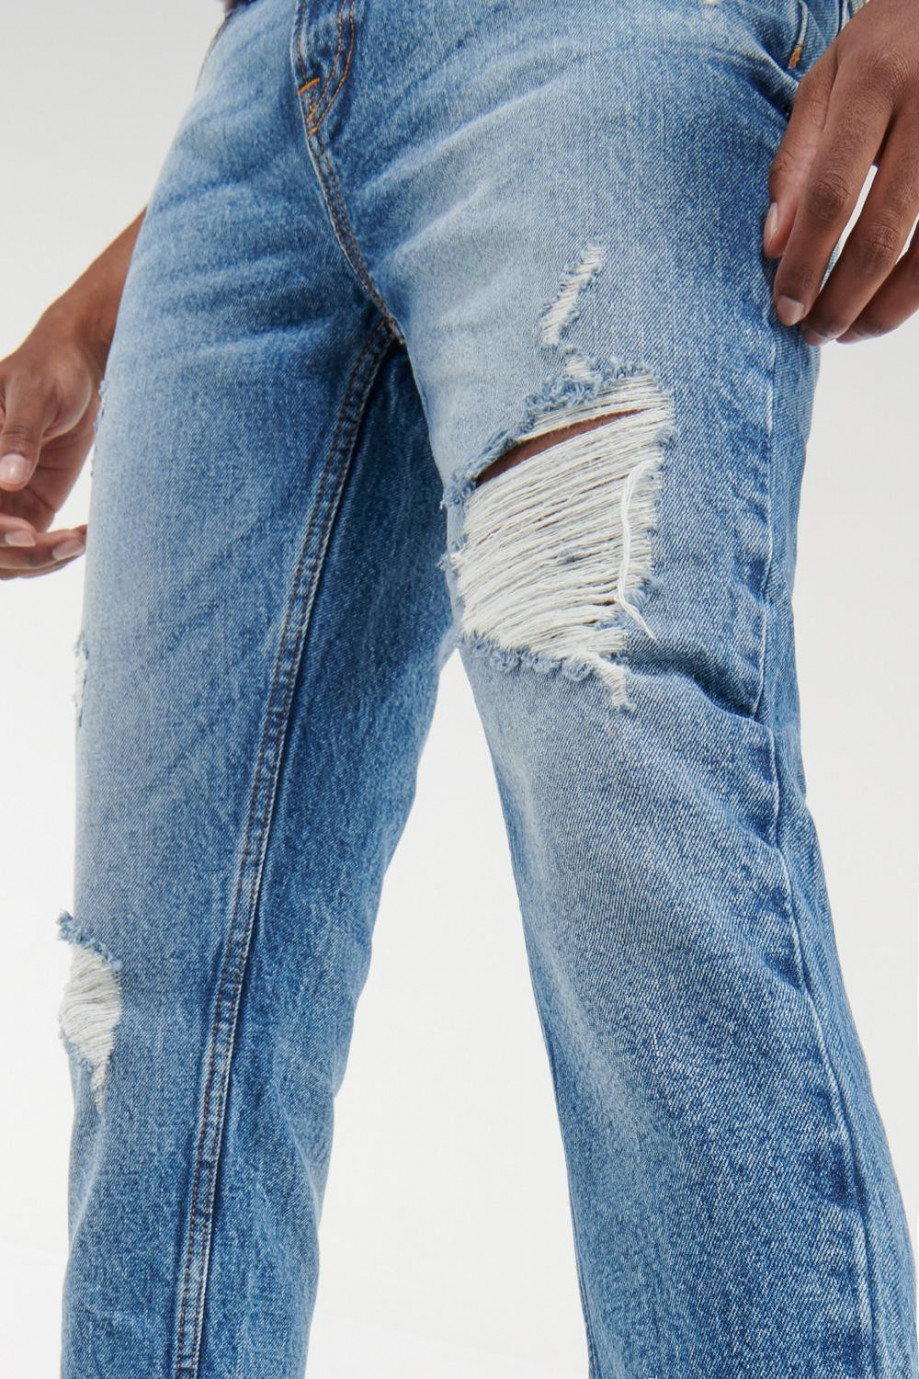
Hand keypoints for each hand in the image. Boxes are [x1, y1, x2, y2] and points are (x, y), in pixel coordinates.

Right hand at [0, 209, 144, 578]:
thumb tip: (8, 478)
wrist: (81, 366)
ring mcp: (5, 499)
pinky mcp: (32, 506)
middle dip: (20, 555)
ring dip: (40, 561)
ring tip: (78, 541)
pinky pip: (35, 547)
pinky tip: (84, 537)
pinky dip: (56, 552)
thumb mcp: (34, 396)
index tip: (27, 533)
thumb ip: (19, 435)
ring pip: (8, 556)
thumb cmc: (51, 369)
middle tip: (65, 543)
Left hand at [764, 0, 918, 344]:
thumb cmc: (887, 46)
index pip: (831, 195)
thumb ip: (797, 159)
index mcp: (875, 82)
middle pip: (881, 233)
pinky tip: (893, 303)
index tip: (785, 309)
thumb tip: (775, 245)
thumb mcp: (828, 79)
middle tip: (815, 334)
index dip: (806, 263)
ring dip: (888, 307)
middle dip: (843, 299)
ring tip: (852, 332)